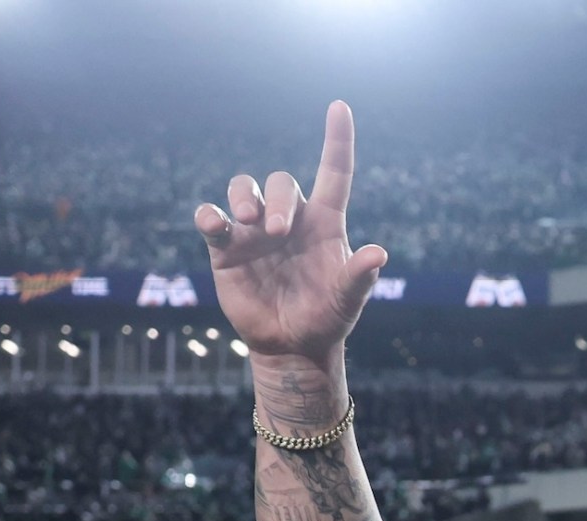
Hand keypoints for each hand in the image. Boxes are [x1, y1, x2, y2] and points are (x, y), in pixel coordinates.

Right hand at [194, 101, 389, 370]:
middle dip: (278, 199)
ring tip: (249, 220)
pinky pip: (211, 219)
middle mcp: (289, 218)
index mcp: (325, 223)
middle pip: (281, 183)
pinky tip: (214, 224)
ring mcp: (255, 231)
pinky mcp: (226, 248)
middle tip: (278, 230)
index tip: (340, 108)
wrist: (293, 346)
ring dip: (244, 196)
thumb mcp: (347, 301)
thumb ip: (359, 278)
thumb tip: (378, 254)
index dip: (337, 140)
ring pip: (244, 188)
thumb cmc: (326, 318)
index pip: (334, 173)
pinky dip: (209, 216)